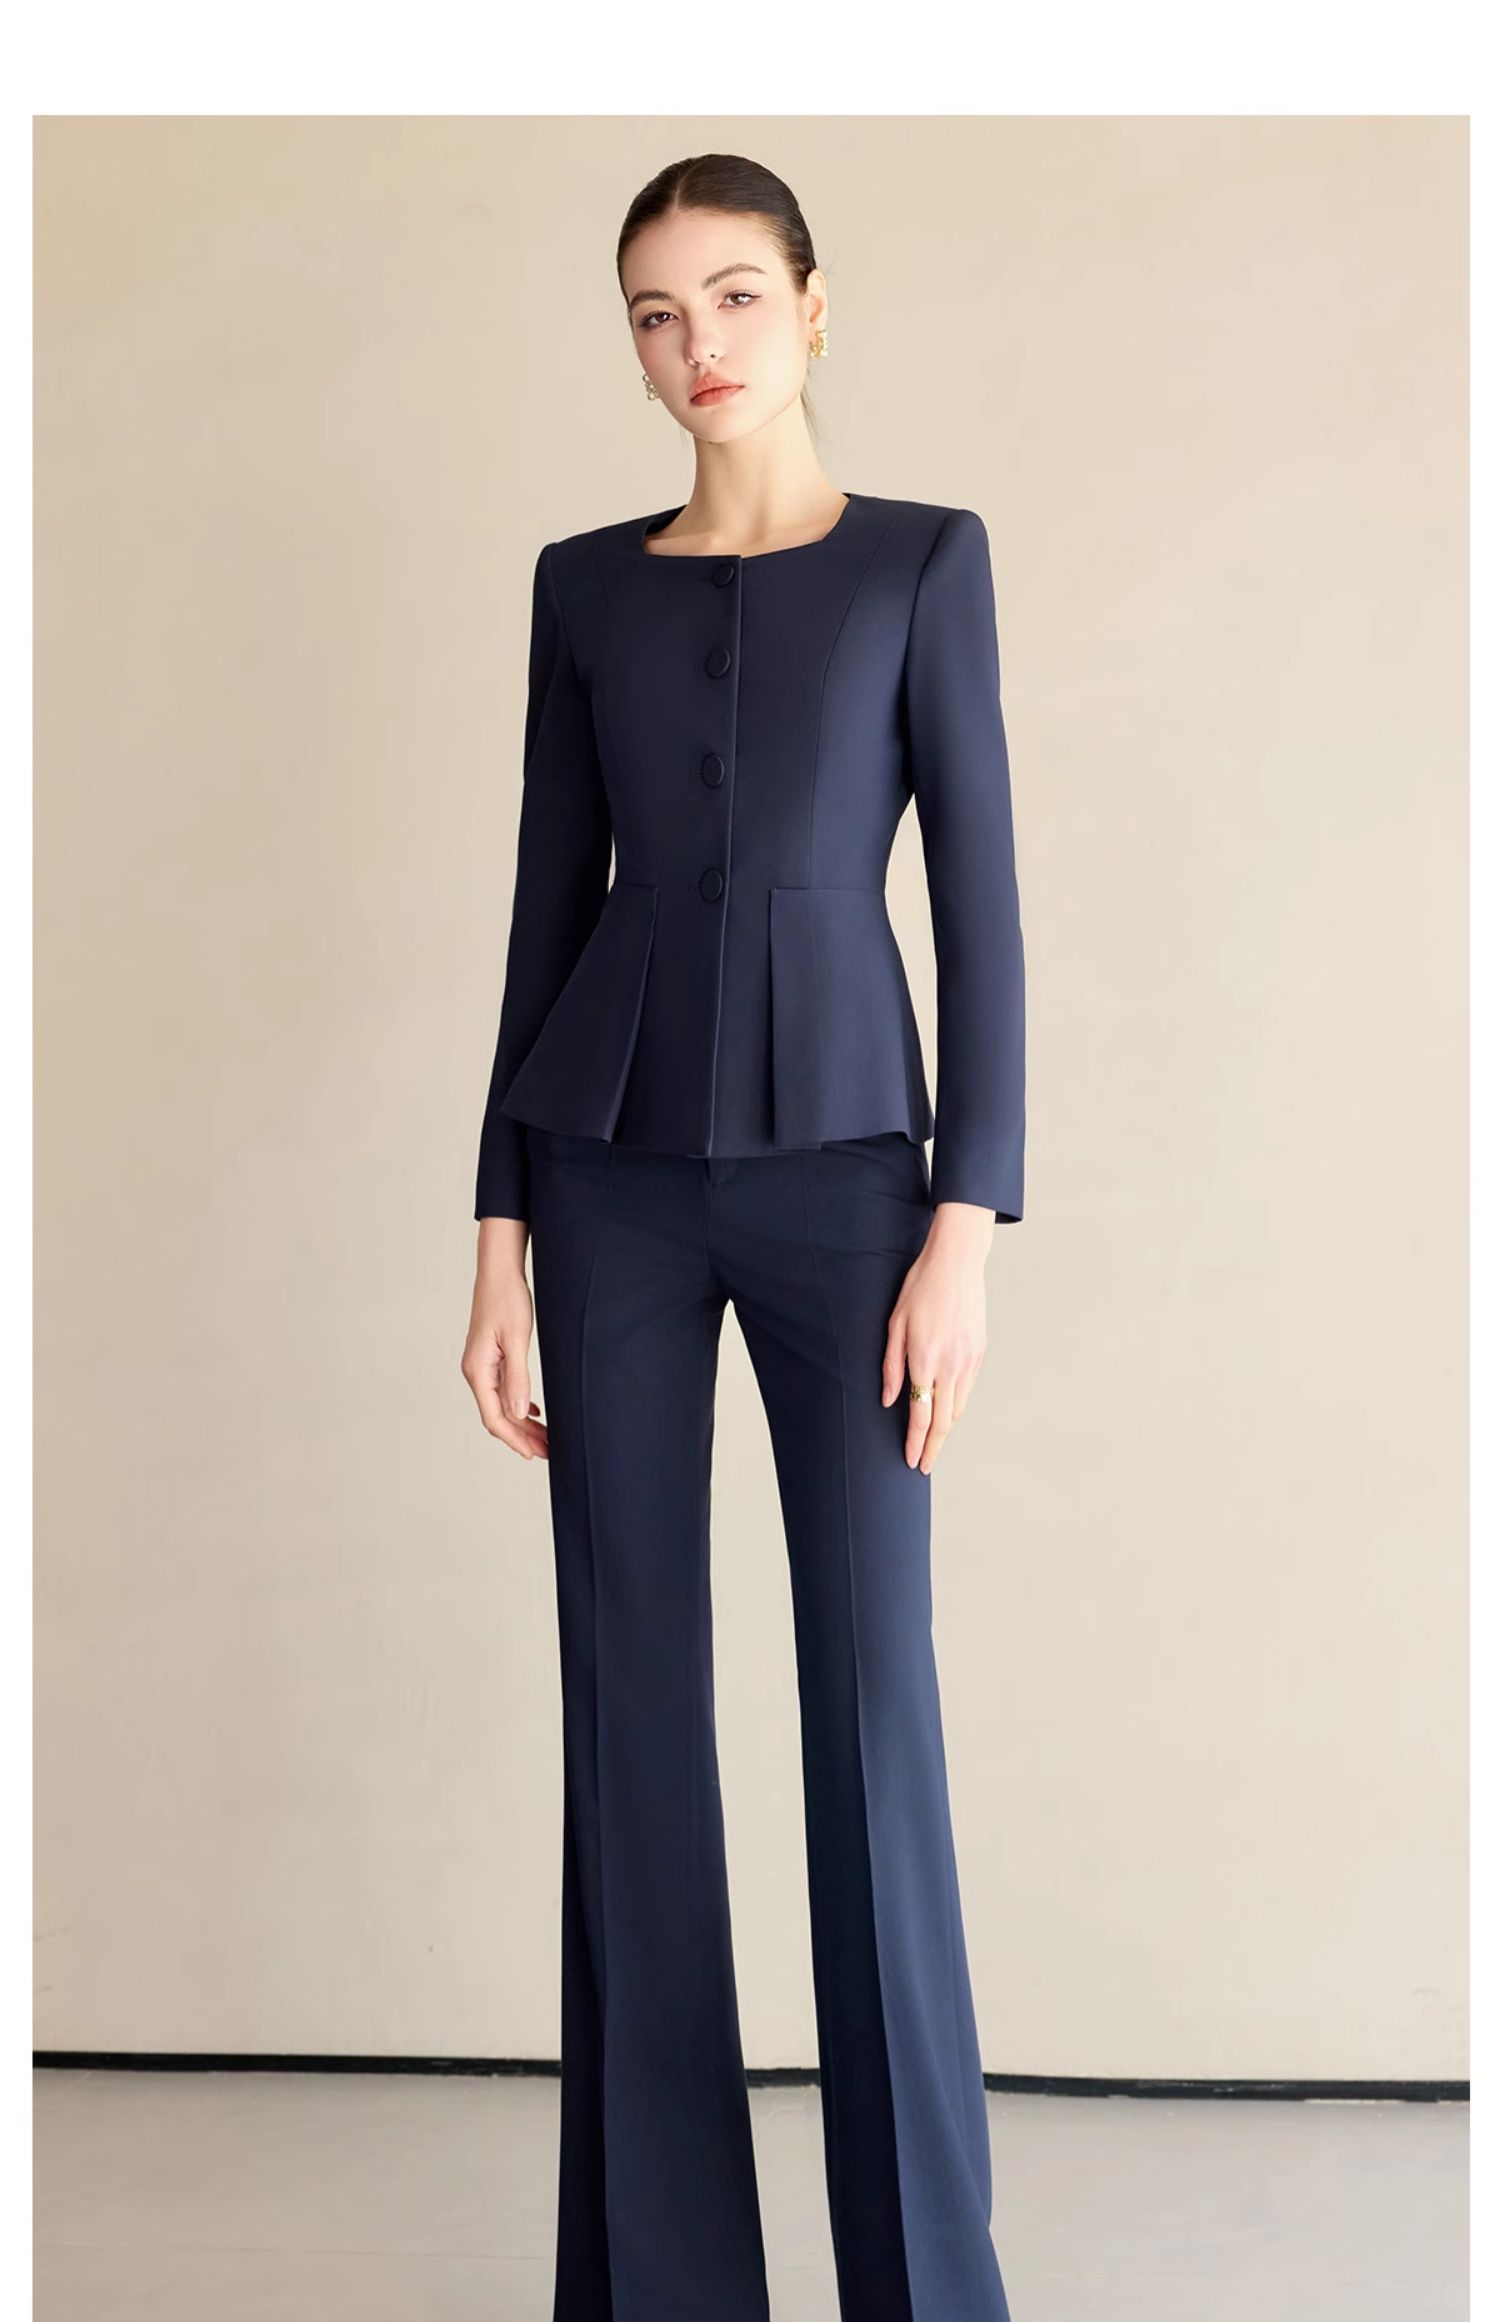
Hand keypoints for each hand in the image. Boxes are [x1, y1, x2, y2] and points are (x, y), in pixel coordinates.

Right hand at [461, 1221, 548, 1459]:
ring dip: (523, 1422)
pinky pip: (503, 1390)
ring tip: (545, 1437)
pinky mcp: (491, 1358)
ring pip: (502, 1404)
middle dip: (522, 1436)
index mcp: (478, 1371)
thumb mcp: (517, 1340)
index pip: (494, 1417)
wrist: (499, 1272)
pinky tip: (535, 1411)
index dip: (515, 1439)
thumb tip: (519, 1413)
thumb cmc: (506, 1300)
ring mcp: (482, 1366)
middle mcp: (476, 1372)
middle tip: (548, 1451)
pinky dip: (519, 1404)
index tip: (534, 1454)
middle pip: (498, 1416)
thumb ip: (517, 1378)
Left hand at [880, 1201, 992, 1472]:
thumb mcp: (895, 1324)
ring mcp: (969, 1360)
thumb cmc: (920, 1288)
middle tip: (924, 1465)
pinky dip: (957, 1405)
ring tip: (933, 1442)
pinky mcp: (980, 1352)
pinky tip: (947, 1410)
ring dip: (946, 1428)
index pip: (921, 1414)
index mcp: (925, 1360)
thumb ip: (891, 1366)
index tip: (912, 1461)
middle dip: (933, 1447)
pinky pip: (968, 1388)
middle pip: (944, 1420)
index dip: (916, 1442)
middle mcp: (951, 1366)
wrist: (956, 1263)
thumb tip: (888, 1400)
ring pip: (958, 1407)